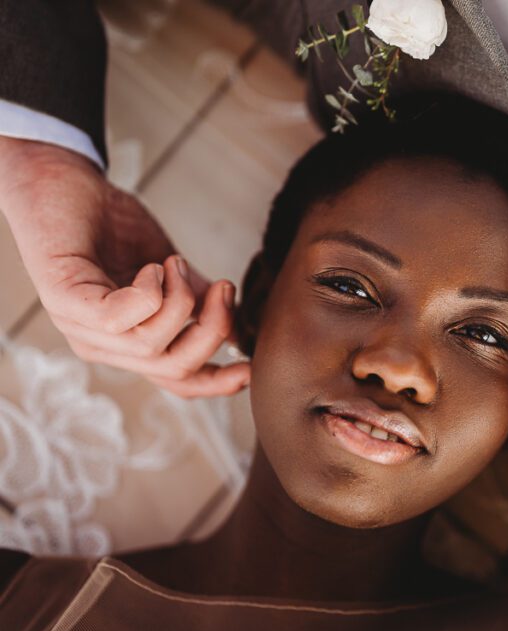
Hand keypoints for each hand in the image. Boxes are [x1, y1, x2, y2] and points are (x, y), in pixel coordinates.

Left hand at [0, 137, 249, 396]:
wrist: (62, 177)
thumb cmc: (109, 220)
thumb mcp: (169, 268)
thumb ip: (196, 297)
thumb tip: (238, 325)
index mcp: (126, 342)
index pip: (175, 381)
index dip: (216, 383)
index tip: (252, 369)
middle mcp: (102, 344)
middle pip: (173, 368)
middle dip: (212, 329)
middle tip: (224, 288)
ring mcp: (79, 326)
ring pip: (151, 344)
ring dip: (180, 298)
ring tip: (173, 263)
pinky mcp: (64, 299)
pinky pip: (120, 317)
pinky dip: (150, 292)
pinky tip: (151, 266)